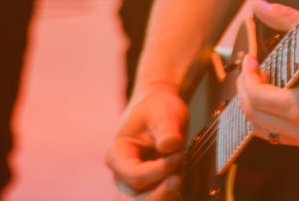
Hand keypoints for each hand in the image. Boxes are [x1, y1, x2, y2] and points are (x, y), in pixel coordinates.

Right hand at [106, 81, 188, 198]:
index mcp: (117, 155)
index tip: (180, 153)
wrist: (162, 110)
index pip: (136, 175)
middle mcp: (122, 176)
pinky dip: (171, 196)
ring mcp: (134, 186)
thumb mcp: (164, 112)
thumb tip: (169, 145)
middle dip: (159, 195)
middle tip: (179, 180)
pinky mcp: (150, 190)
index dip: (159, 170)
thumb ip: (166, 128)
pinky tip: (181, 180)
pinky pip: (159, 200)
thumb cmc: (159, 109)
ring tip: (181, 176)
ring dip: (166, 196)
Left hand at [234, 0, 298, 149]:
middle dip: (246, 90)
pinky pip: (280, 136)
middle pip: (254, 116)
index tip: (250, 58)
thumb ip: (285, 18)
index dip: (246, 75)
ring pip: (264, 131)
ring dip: (255, 107)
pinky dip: (270, 119)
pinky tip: (275, 97)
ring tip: (260, 83)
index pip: (256, 96)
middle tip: (251, 70)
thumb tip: (258, 5)